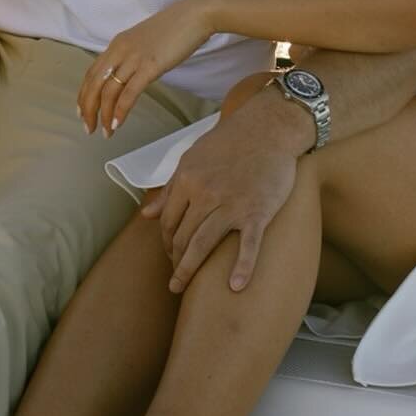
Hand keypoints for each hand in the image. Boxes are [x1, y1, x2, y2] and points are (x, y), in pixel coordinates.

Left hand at [77, 0, 217, 135]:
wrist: (195, 14)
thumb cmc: (176, 28)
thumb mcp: (145, 41)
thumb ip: (133, 56)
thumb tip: (130, 75)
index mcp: (117, 44)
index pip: (92, 73)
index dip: (84, 95)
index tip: (83, 112)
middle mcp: (120, 50)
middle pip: (94, 84)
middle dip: (88, 109)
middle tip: (89, 128)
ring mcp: (134, 58)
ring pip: (109, 91)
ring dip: (104, 115)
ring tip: (106, 132)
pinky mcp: (150, 66)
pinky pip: (129, 93)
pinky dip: (120, 111)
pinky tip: (118, 123)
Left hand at [140, 93, 305, 293]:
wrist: (269, 127)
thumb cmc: (230, 141)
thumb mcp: (192, 157)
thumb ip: (170, 188)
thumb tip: (146, 214)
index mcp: (187, 179)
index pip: (169, 221)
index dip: (166, 242)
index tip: (170, 254)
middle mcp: (205, 193)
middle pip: (183, 237)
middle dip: (175, 260)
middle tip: (176, 278)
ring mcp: (232, 204)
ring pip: (203, 244)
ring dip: (189, 270)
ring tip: (183, 288)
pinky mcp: (258, 212)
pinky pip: (247, 245)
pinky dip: (242, 267)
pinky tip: (234, 286)